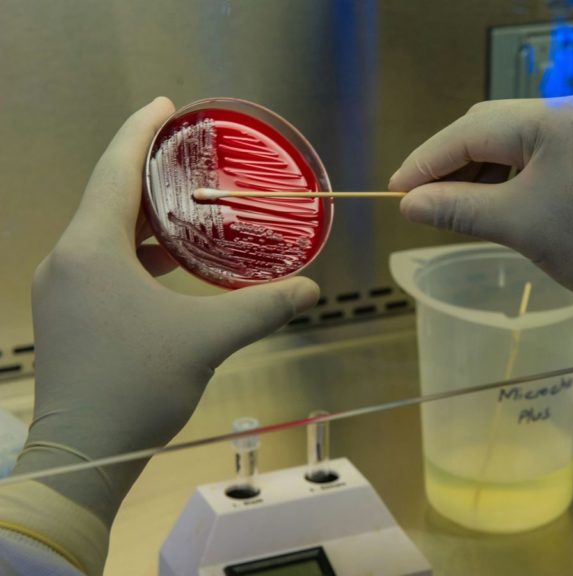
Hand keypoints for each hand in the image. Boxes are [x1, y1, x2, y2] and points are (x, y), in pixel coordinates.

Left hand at [13, 98, 319, 523]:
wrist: (83, 452)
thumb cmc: (134, 385)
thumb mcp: (207, 339)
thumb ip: (262, 307)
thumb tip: (310, 289)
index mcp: (91, 249)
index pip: (115, 169)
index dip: (140, 132)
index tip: (165, 106)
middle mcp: (67, 259)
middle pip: (108, 196)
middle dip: (150, 173)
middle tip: (191, 157)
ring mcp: (61, 288)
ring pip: (104, 233)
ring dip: (145, 217)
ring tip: (190, 208)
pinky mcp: (66, 315)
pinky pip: (100, 262)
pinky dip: (136, 252)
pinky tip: (171, 266)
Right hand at [390, 97, 572, 300]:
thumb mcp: (522, 224)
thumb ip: (462, 209)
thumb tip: (412, 203)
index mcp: (544, 120)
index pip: (467, 132)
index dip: (426, 162)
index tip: (395, 192)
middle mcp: (564, 118)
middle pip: (489, 134)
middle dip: (453, 168)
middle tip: (422, 205)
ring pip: (515, 152)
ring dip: (481, 180)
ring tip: (455, 214)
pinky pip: (539, 166)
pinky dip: (511, 187)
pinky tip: (496, 211)